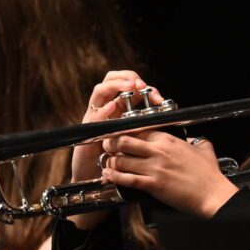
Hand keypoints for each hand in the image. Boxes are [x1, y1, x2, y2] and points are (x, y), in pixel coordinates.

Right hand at [70, 70, 163, 184]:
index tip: (157, 96)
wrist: (93, 172)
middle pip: (110, 78)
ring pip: (100, 91)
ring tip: (130, 87)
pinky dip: (103, 110)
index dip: (141, 84)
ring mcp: (94, 115)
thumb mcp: (132, 133)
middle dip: (127, 77)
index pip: (126, 83)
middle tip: (141, 85)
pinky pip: (94, 115)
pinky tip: (112, 108)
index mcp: (116, 105)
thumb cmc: (115, 153)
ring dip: (116, 85)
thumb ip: (142, 119)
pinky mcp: (87, 129)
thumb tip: (162, 106)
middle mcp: (104, 106)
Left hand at [101, 132, 237, 217]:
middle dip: (112, 143)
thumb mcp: (204, 148)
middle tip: (108, 146)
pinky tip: (110, 176)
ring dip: (112, 162)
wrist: (212, 193)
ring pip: (122, 160)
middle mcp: (159, 151)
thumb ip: (194, 141)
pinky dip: (115, 177)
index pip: (139, 130)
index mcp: (169, 140)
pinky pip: (127, 179)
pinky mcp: (152, 185)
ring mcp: (155, 168)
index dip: (126, 131)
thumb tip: (191, 140)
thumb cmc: (209, 174)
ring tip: (108, 163)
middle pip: (125, 141)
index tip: (120, 134)